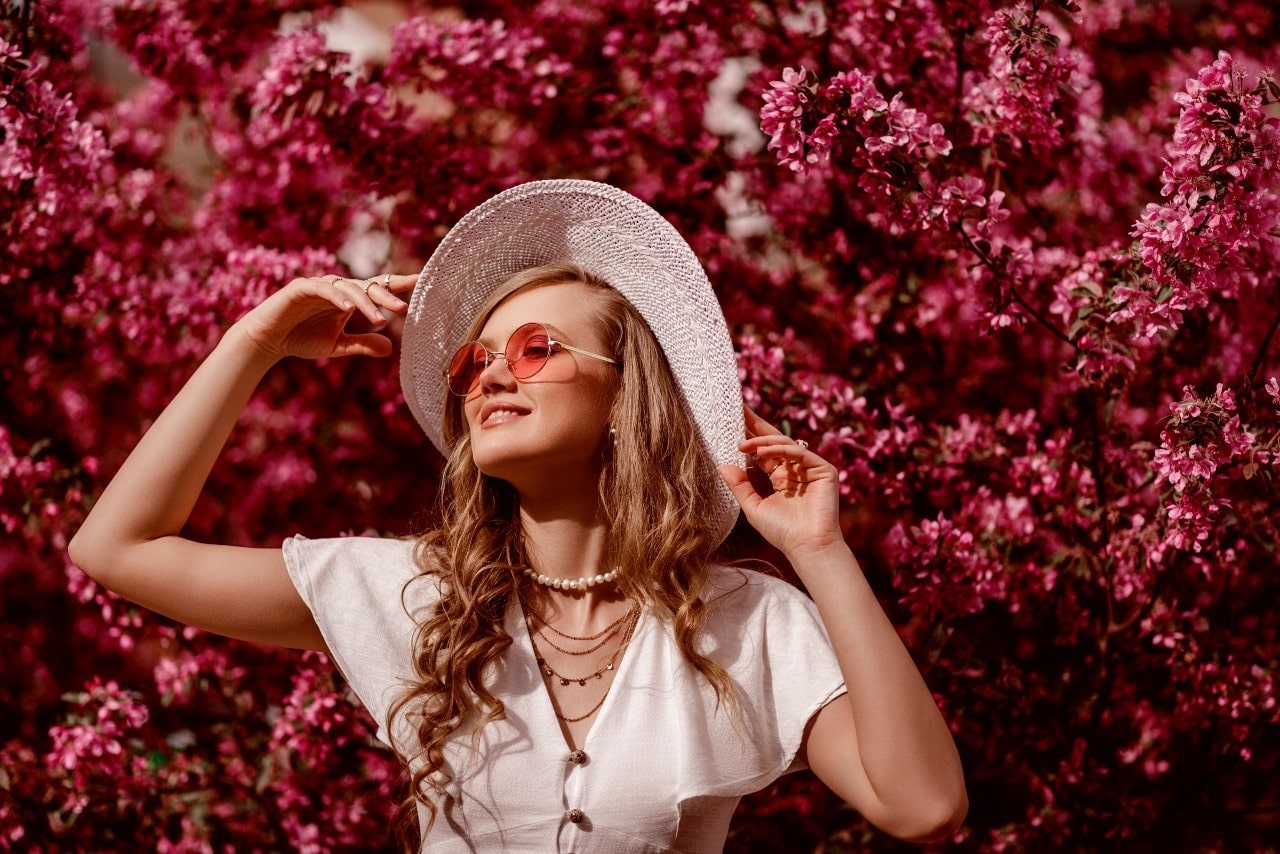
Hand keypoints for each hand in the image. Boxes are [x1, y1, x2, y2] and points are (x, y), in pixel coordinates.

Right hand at [235, 273, 417, 361]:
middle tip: (403, 309)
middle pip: (368, 285)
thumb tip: (389, 348)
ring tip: (379, 319)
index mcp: (349, 299)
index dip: (398, 285)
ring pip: (349, 287)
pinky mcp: (301, 287)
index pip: (377, 288)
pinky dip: (337, 297)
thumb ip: (361, 344)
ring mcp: (320, 285)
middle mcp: (338, 289)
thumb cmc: (302, 339)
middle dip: (386, 296)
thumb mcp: (337, 345)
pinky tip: (349, 309)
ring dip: (366, 303)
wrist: (268, 340)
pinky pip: (323, 289)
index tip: (422, 283)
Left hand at [719, 404, 845, 560]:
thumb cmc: (782, 531)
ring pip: (785, 444)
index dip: (748, 436)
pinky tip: (763, 450)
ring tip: (743, 443)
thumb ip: (740, 485)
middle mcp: (794, 469)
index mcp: (779, 476)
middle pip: (773, 441)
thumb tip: (722, 465)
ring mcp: (809, 468)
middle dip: (755, 425)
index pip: (762, 451)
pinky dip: (781, 450)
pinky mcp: (823, 470)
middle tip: (737, 408)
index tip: (731, 419)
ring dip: (763, 441)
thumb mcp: (753, 506)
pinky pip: (800, 453)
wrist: (806, 546)